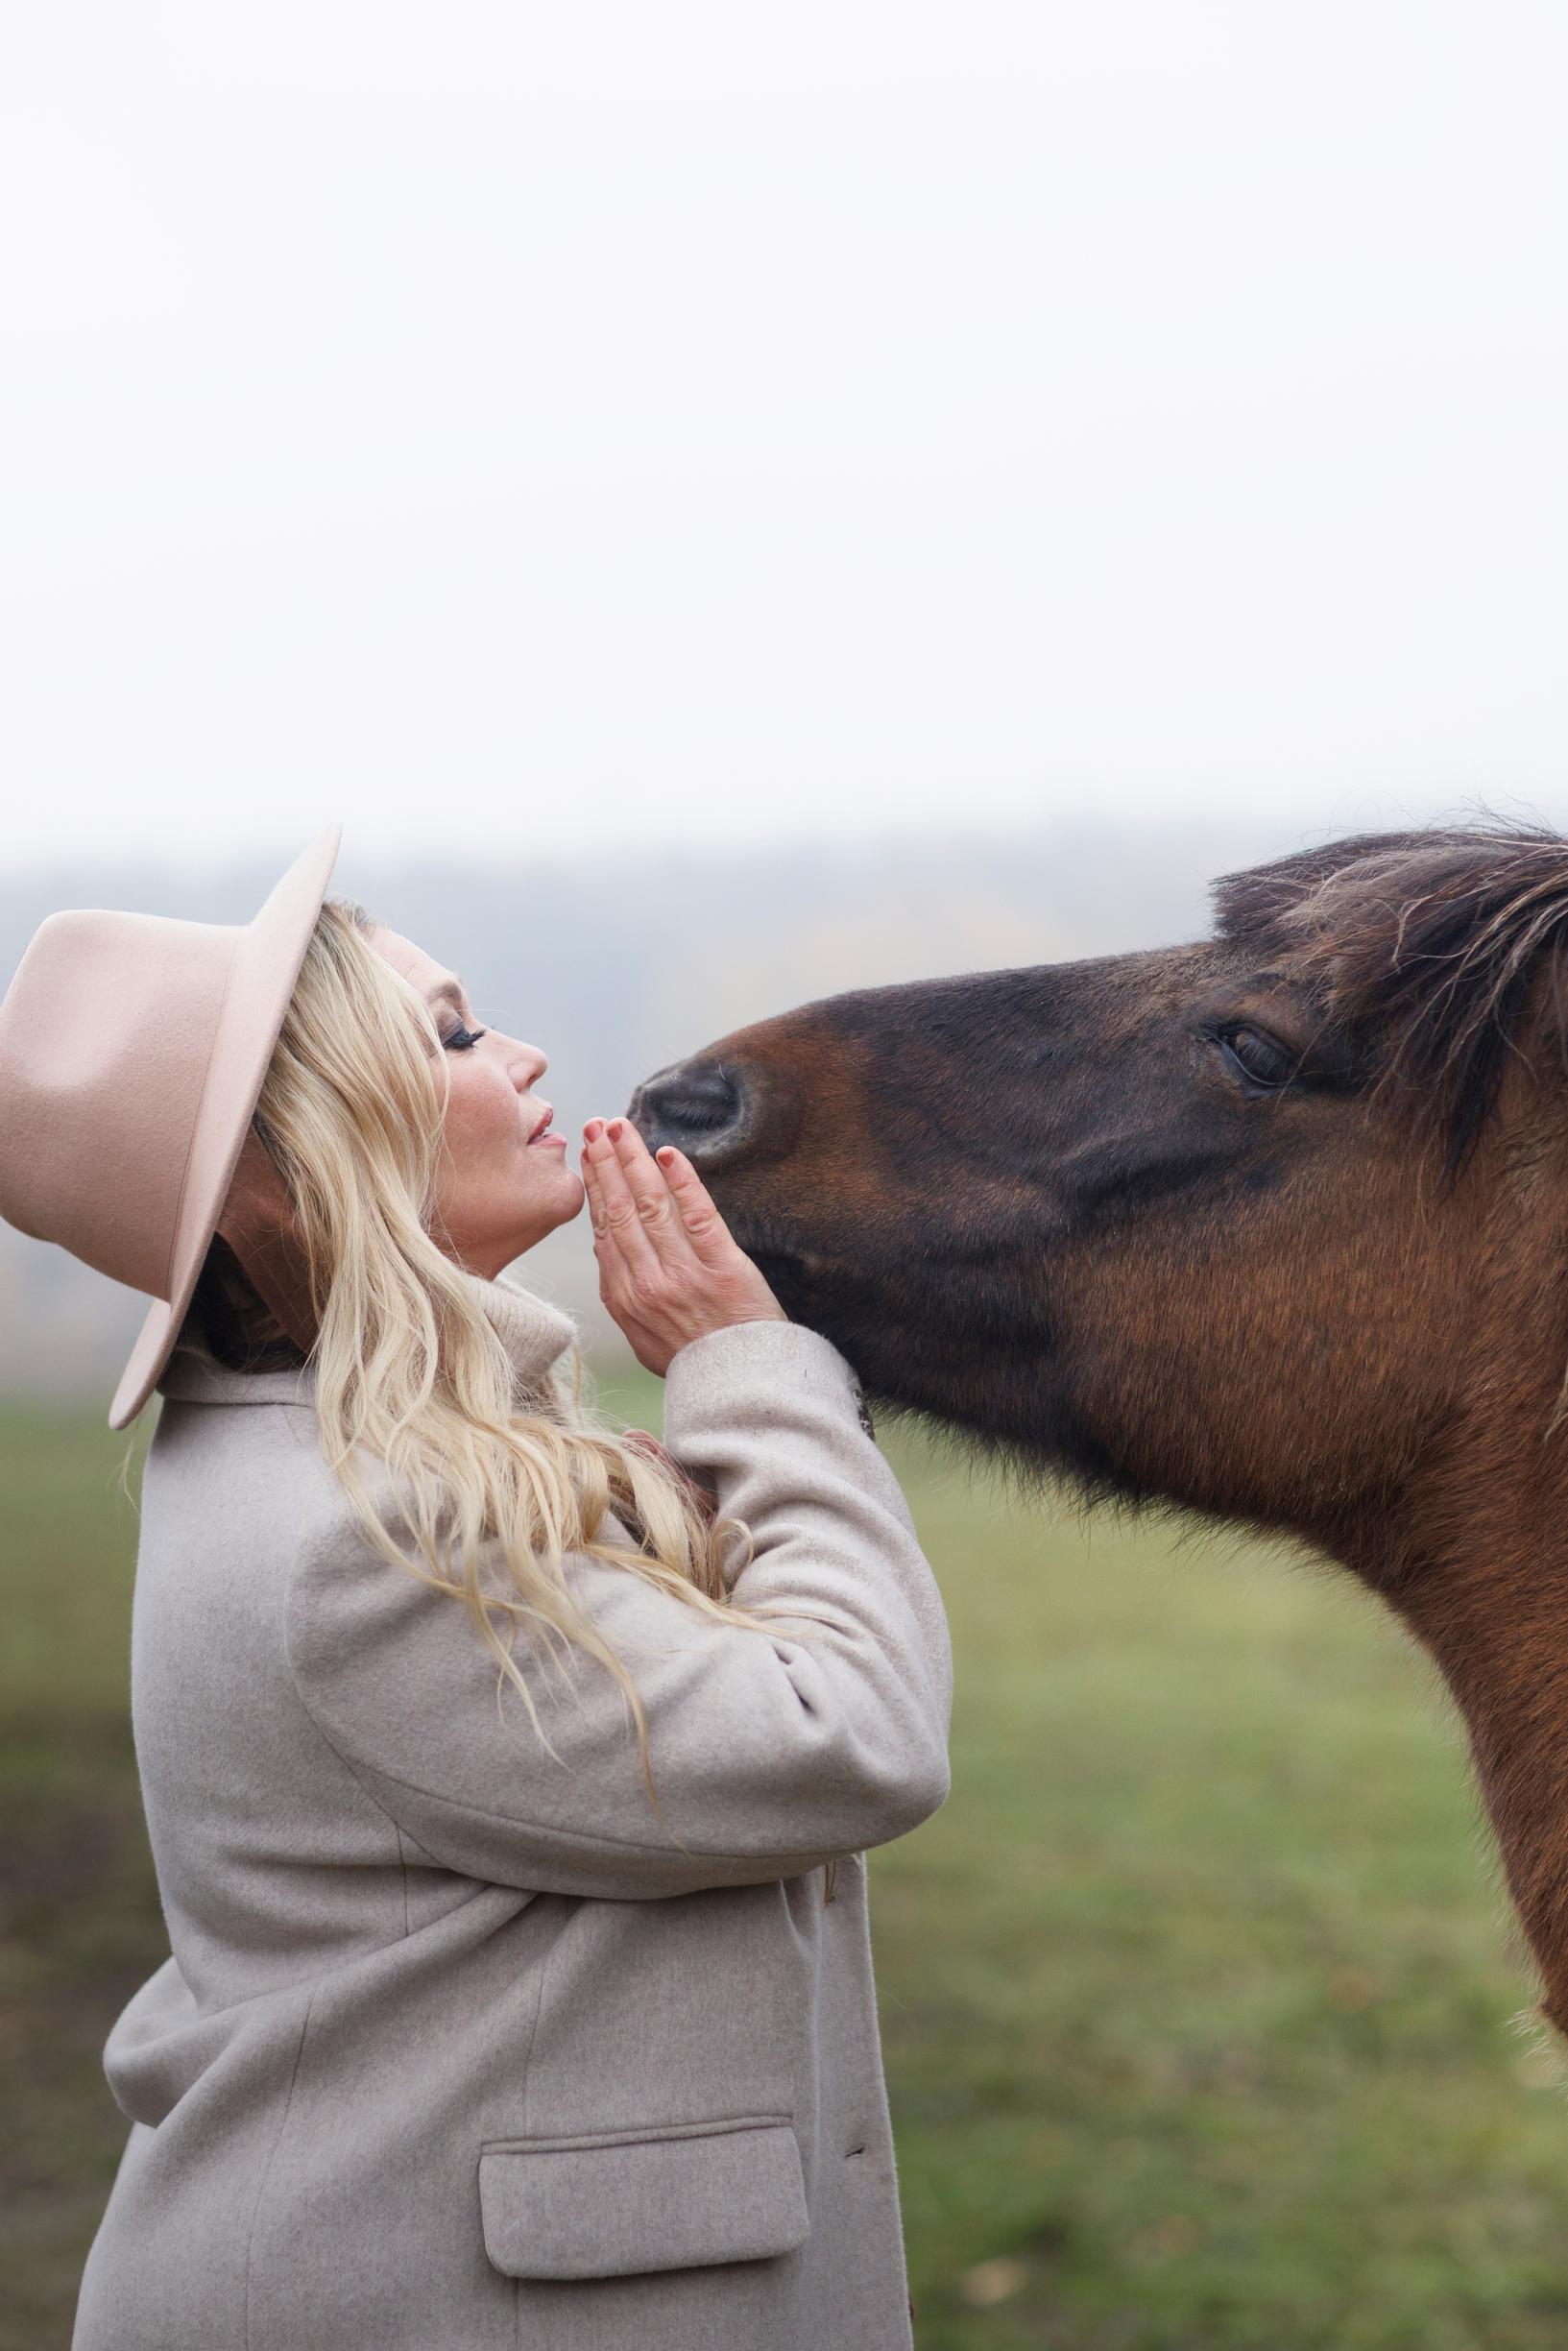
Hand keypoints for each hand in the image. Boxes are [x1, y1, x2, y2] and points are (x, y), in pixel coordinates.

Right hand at [581, 1117, 787, 1376]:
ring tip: (621, 1128)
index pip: (603, 1230)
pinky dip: (683, 1182)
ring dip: (633, 1161)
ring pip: (650, 1206)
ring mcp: (684, 1275)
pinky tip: (668, 1154)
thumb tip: (606, 1249)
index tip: (588, 1157)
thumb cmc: (696, 1364)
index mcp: (625, 1299)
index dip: (595, 1188)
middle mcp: (647, 1284)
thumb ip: (623, 1294)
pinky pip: (699, 1216)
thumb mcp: (643, 1338)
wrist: (742, 1390)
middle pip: (620, 1211)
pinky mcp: (723, 1269)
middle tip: (595, 1126)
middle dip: (605, 1163)